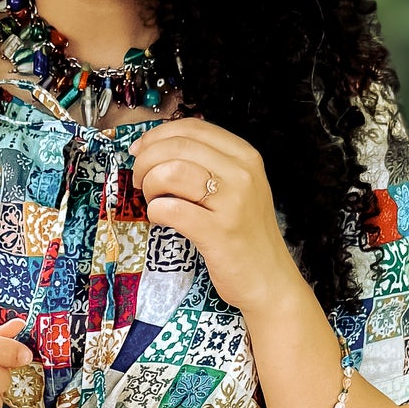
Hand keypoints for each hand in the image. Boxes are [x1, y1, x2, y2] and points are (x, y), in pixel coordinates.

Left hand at [128, 118, 301, 319]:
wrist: (269, 280)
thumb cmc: (244, 234)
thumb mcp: (238, 188)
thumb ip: (208, 164)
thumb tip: (155, 147)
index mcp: (245, 156)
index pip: (192, 127)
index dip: (157, 135)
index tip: (139, 150)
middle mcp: (242, 173)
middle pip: (177, 146)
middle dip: (146, 160)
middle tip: (141, 180)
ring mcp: (232, 202)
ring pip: (171, 172)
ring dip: (150, 185)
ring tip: (152, 200)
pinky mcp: (218, 231)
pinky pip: (170, 209)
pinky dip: (155, 212)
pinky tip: (160, 219)